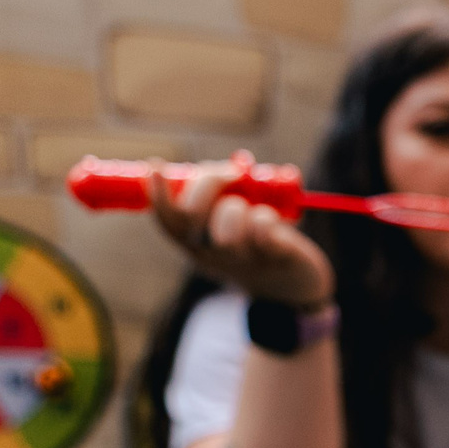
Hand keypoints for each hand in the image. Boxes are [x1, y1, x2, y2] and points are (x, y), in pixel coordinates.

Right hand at [149, 158, 333, 307]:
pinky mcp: (273, 257)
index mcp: (195, 244)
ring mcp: (241, 258)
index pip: (167, 222)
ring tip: (254, 210)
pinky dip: (266, 216)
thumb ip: (221, 194)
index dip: (157, 195)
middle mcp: (212, 254)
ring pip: (227, 222)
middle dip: (207, 183)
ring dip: (240, 205)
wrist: (292, 285)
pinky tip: (274, 221)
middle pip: (190, 216)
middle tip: (231, 172)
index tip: (156, 165)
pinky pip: (262, 228)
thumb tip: (235, 162)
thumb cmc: (256, 243)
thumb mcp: (229, 221)